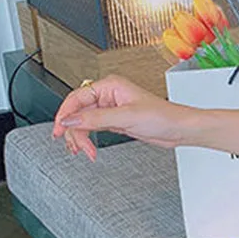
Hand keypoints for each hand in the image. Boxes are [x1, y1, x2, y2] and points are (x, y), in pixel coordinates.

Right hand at [51, 76, 189, 161]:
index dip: (65, 114)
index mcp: (109, 86)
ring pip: (84, 122)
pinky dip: (88, 138)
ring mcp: (111, 109)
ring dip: (81, 137)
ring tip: (85, 151)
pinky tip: (88, 148)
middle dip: (74, 131)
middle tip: (76, 147)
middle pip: (78, 112)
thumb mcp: (126, 117)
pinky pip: (94, 128)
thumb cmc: (163, 116)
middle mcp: (108, 95)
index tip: (59, 129)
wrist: (179, 129)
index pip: (76, 98)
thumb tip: (70, 120)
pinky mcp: (115, 122)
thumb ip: (96, 118)